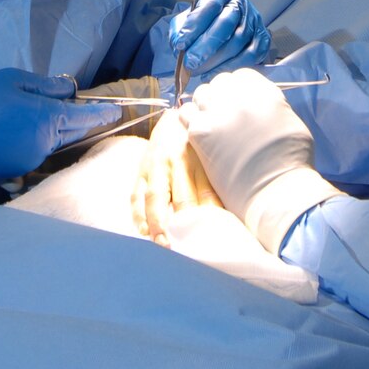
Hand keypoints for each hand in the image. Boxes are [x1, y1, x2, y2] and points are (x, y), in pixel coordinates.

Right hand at [0, 68, 120, 198]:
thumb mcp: (13, 80)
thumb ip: (46, 86)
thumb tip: (69, 91)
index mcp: (49, 120)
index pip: (85, 116)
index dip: (103, 113)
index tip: (119, 111)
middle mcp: (46, 145)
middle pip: (73, 132)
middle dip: (86, 122)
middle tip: (97, 112)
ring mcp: (31, 161)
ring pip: (54, 143)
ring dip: (59, 131)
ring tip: (51, 115)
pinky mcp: (15, 171)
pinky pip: (36, 152)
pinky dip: (39, 141)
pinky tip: (24, 130)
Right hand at [131, 108, 219, 242]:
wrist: (173, 118)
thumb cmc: (196, 147)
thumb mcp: (210, 159)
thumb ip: (214, 185)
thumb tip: (230, 218)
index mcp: (200, 162)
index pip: (207, 195)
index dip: (210, 219)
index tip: (215, 241)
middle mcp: (178, 163)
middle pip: (182, 199)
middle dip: (185, 225)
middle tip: (189, 251)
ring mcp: (156, 167)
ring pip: (156, 197)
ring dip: (158, 223)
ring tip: (163, 245)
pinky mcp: (141, 171)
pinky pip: (137, 194)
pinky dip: (139, 214)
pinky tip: (143, 231)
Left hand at [168, 0, 271, 76]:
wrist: (222, 26)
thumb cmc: (202, 23)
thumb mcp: (187, 18)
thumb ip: (180, 29)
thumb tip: (179, 45)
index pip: (210, 5)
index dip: (195, 24)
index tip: (181, 43)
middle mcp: (240, 2)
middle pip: (225, 24)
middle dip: (206, 46)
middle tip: (190, 63)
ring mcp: (254, 20)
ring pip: (238, 41)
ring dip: (217, 60)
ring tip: (199, 71)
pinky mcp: (262, 38)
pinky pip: (250, 55)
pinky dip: (232, 67)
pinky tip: (215, 74)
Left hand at [184, 69, 341, 252]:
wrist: (275, 192)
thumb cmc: (290, 163)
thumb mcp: (291, 122)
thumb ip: (272, 106)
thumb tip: (258, 105)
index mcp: (264, 92)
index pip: (242, 76)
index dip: (238, 88)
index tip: (238, 101)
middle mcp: (239, 96)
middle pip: (220, 82)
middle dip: (221, 96)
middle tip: (225, 114)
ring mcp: (217, 112)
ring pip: (201, 94)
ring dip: (205, 106)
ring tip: (212, 124)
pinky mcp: (200, 131)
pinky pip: (185, 113)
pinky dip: (191, 120)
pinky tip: (200, 133)